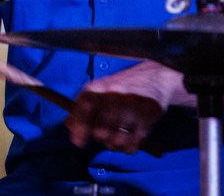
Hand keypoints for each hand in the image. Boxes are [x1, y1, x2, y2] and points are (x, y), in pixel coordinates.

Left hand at [65, 61, 193, 152]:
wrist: (155, 77)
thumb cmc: (121, 87)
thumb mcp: (99, 90)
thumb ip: (82, 107)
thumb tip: (68, 126)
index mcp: (98, 87)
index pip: (84, 108)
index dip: (79, 127)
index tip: (79, 142)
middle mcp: (114, 95)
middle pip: (100, 131)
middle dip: (101, 138)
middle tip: (106, 134)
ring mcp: (132, 106)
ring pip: (116, 141)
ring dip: (116, 144)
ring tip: (119, 136)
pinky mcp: (148, 117)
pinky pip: (133, 144)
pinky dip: (129, 147)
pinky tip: (131, 138)